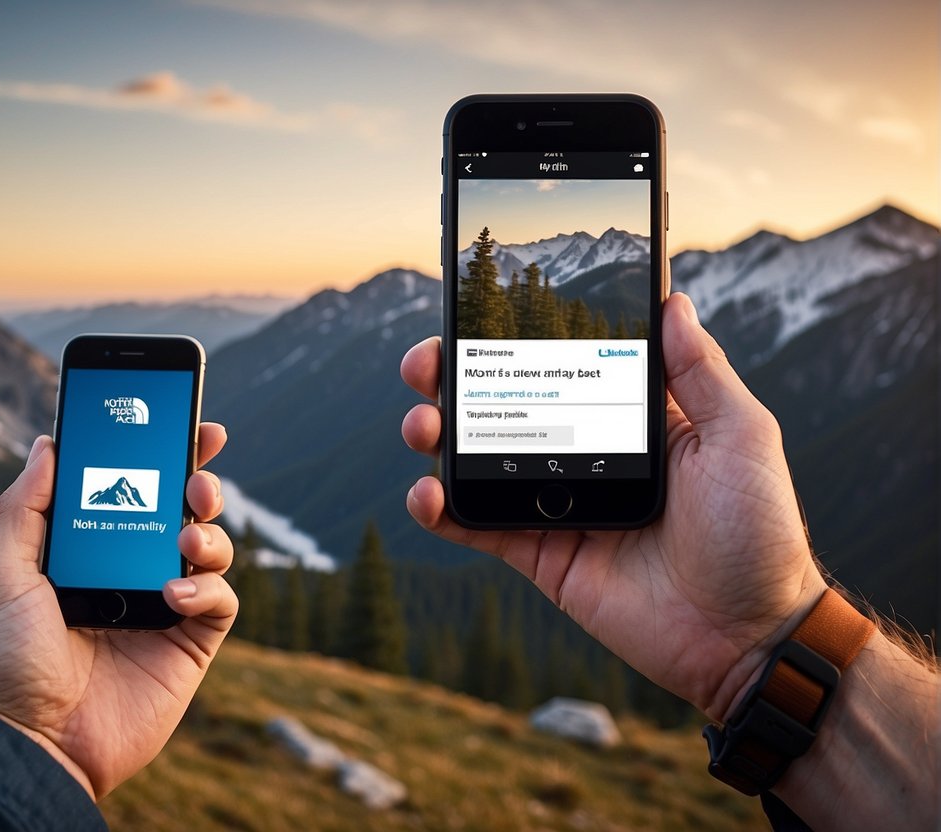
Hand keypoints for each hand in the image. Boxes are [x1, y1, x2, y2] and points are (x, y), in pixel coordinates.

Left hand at [0, 425, 236, 798]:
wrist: (32, 740)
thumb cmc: (7, 661)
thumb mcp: (2, 575)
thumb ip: (23, 508)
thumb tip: (48, 442)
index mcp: (91, 549)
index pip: (136, 488)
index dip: (167, 453)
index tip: (192, 422)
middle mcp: (133, 570)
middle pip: (184, 510)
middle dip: (202, 482)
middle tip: (198, 477)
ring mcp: (165, 607)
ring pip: (212, 548)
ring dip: (210, 531)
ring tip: (187, 536)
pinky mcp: (189, 644)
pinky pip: (221, 601)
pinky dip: (209, 587)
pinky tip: (175, 594)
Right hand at [400, 293, 826, 720]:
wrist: (748, 635)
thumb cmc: (760, 534)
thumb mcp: (741, 437)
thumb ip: (702, 372)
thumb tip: (674, 303)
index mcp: (627, 418)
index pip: (557, 363)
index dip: (512, 338)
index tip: (475, 312)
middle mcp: (582, 453)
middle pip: (501, 404)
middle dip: (452, 377)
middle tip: (427, 363)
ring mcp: (555, 504)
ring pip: (476, 459)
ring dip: (436, 436)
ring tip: (424, 427)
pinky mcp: (539, 554)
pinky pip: (476, 526)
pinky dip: (439, 510)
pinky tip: (425, 494)